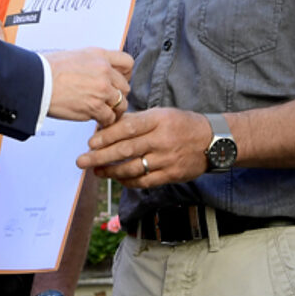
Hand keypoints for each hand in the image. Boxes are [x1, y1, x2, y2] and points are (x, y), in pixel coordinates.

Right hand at [44, 49, 133, 127]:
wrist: (36, 81)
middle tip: (108, 101)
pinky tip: (98, 120)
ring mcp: (102, 90)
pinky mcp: (95, 107)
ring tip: (104, 113)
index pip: (127, 62)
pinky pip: (109, 118)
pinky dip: (105, 121)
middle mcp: (104, 71)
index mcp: (100, 56)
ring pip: (121, 104)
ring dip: (114, 110)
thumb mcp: (76, 55)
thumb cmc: (48, 69)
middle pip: (125, 86)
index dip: (125, 74)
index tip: (119, 81)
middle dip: (117, 95)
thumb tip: (97, 71)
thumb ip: (92, 63)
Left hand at [77, 108, 210, 185]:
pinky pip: (144, 181)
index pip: (127, 128)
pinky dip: (128, 181)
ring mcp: (166, 159)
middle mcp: (161, 139)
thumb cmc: (182, 124)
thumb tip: (108, 125)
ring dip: (111, 171)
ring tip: (96, 171)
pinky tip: (117, 178)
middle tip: (82, 161)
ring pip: (133, 168)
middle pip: (126, 149)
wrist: (213, 141)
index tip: (90, 143)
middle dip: (100, 156)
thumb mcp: (161, 114)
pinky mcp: (171, 174)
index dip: (106, 137)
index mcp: (158, 120)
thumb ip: (136, 120)